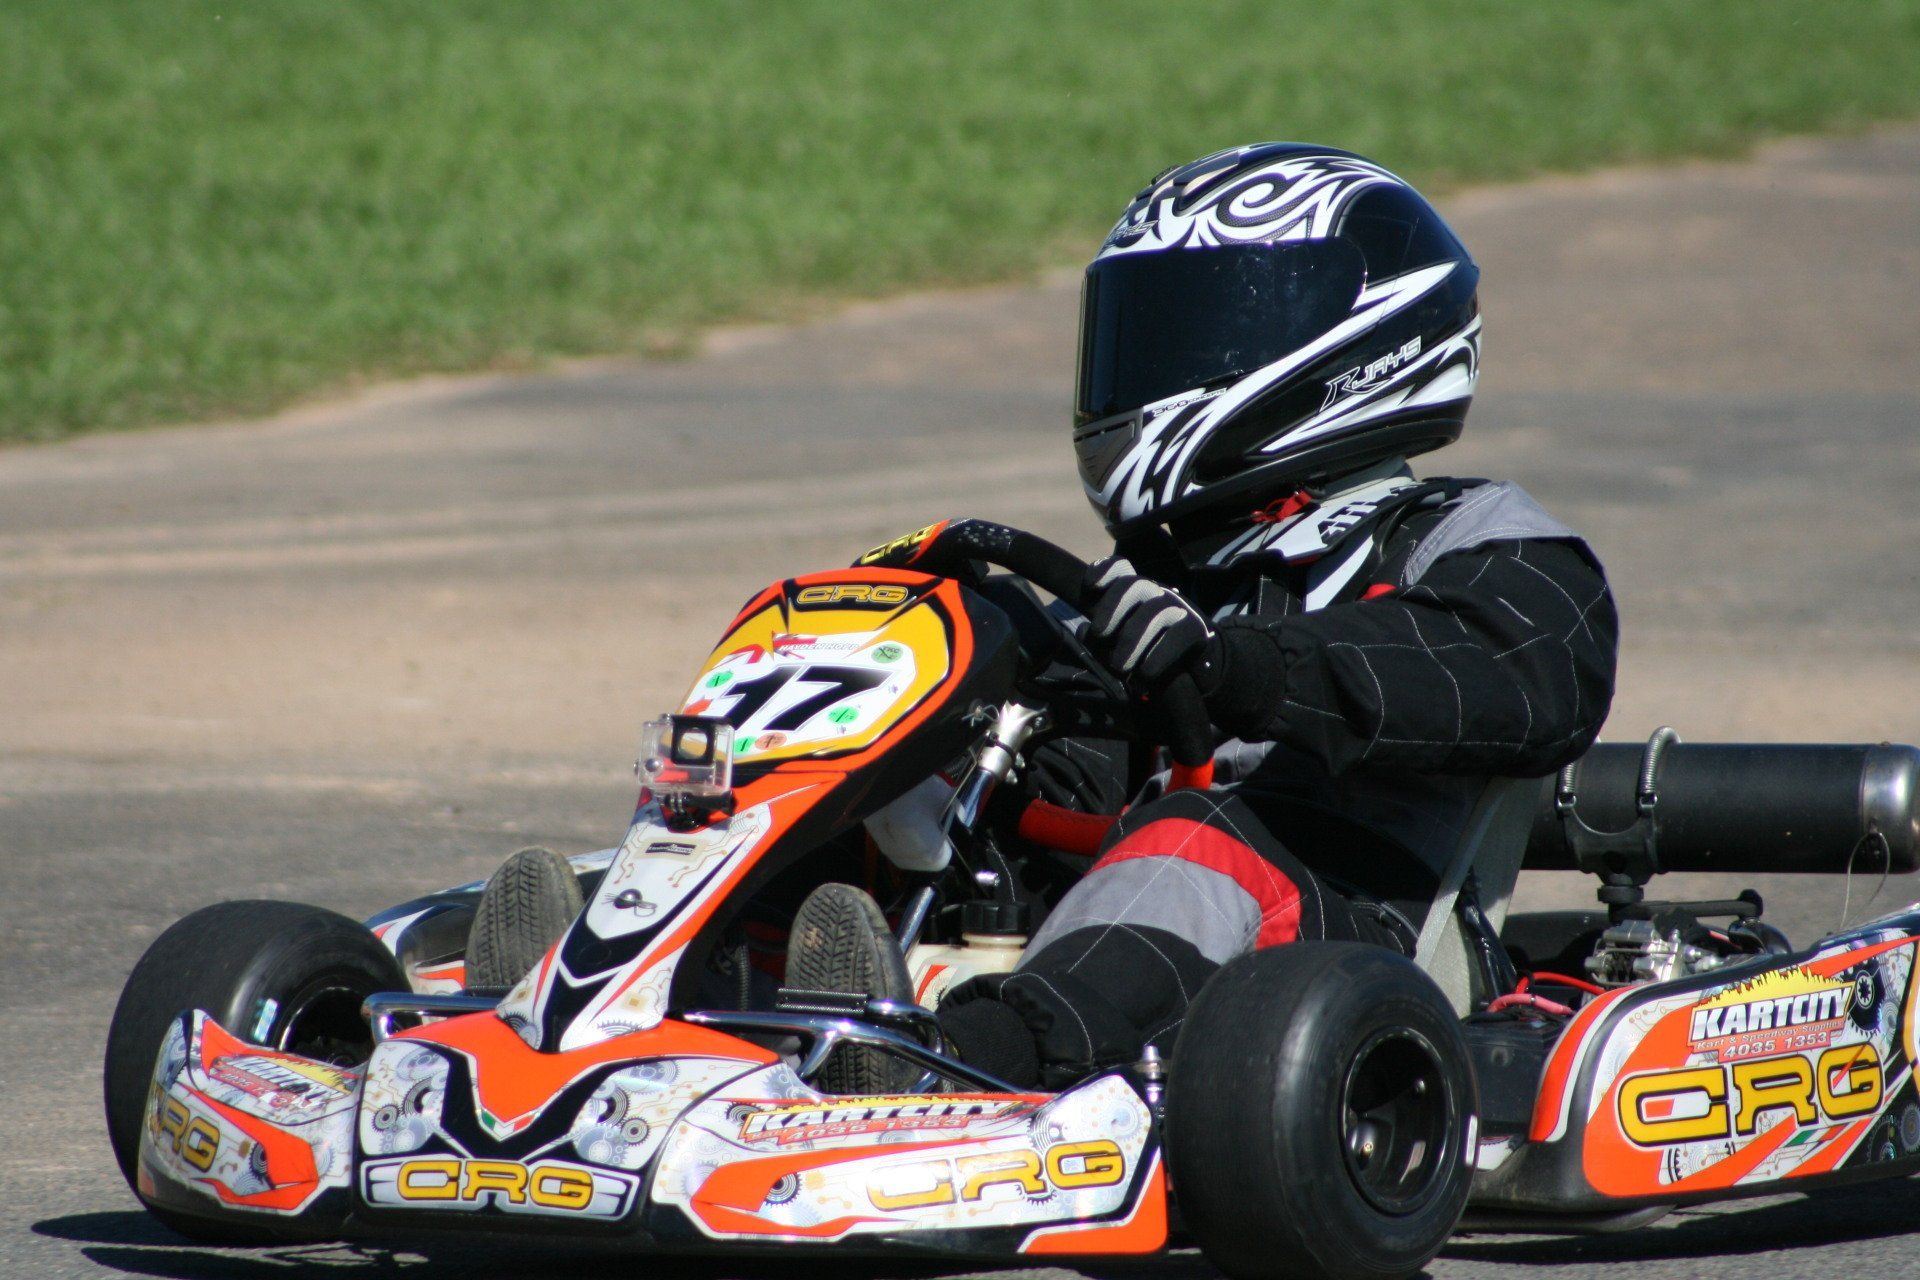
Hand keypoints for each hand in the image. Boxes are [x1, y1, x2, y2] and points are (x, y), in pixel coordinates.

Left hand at [1083, 557, 1212, 691]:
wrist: (1191, 675)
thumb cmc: (1144, 656)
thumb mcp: (1116, 648)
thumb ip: (1098, 640)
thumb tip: (1082, 630)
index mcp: (1133, 593)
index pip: (1120, 568)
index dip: (1104, 571)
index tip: (1092, 588)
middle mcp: (1155, 594)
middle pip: (1133, 585)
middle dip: (1111, 607)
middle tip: (1100, 634)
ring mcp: (1177, 609)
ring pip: (1153, 612)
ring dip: (1131, 641)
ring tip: (1120, 667)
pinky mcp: (1195, 630)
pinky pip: (1176, 636)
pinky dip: (1157, 656)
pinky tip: (1146, 673)